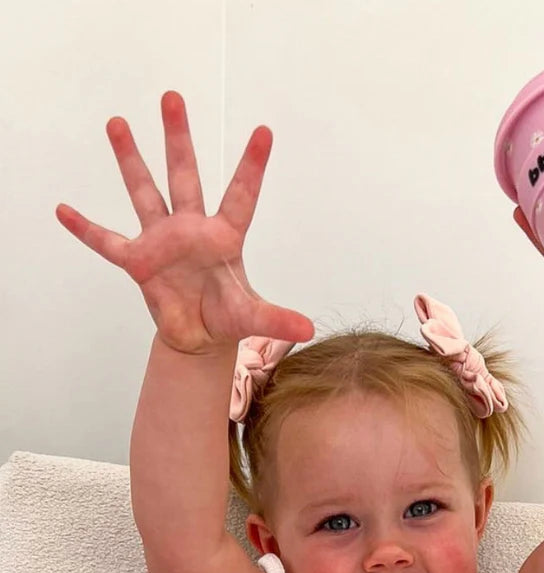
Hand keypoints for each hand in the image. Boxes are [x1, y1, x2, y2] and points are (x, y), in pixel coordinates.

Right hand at [55, 91, 314, 353]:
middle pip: (185, 175)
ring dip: (130, 160)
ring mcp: (162, 241)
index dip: (252, 166)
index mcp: (224, 237)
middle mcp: (191, 229)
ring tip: (118, 123)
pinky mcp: (137, 261)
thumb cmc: (226, 317)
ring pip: (145, 192)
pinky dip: (86, 229)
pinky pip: (106, 241)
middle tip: (172, 96)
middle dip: (178, 138)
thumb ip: (277, 319)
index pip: (241, 195)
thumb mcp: (252, 318)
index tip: (264, 131)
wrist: (198, 335)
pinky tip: (64, 210)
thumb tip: (309, 329)